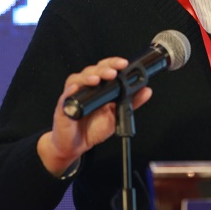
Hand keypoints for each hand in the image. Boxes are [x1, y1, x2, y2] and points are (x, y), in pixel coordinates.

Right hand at [37, 57, 153, 176]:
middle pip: (92, 70)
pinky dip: (70, 91)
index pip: (105, 68)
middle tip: (113, 72)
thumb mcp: (116, 115)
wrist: (76, 145)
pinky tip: (76, 89)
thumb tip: (146, 90)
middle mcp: (86, 88)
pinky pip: (65, 96)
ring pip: (77, 78)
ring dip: (87, 77)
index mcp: (99, 87)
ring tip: (97, 80)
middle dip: (103, 69)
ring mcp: (74, 95)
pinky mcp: (64, 106)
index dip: (113, 63)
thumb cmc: (93, 128)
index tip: (124, 64)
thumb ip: (132, 102)